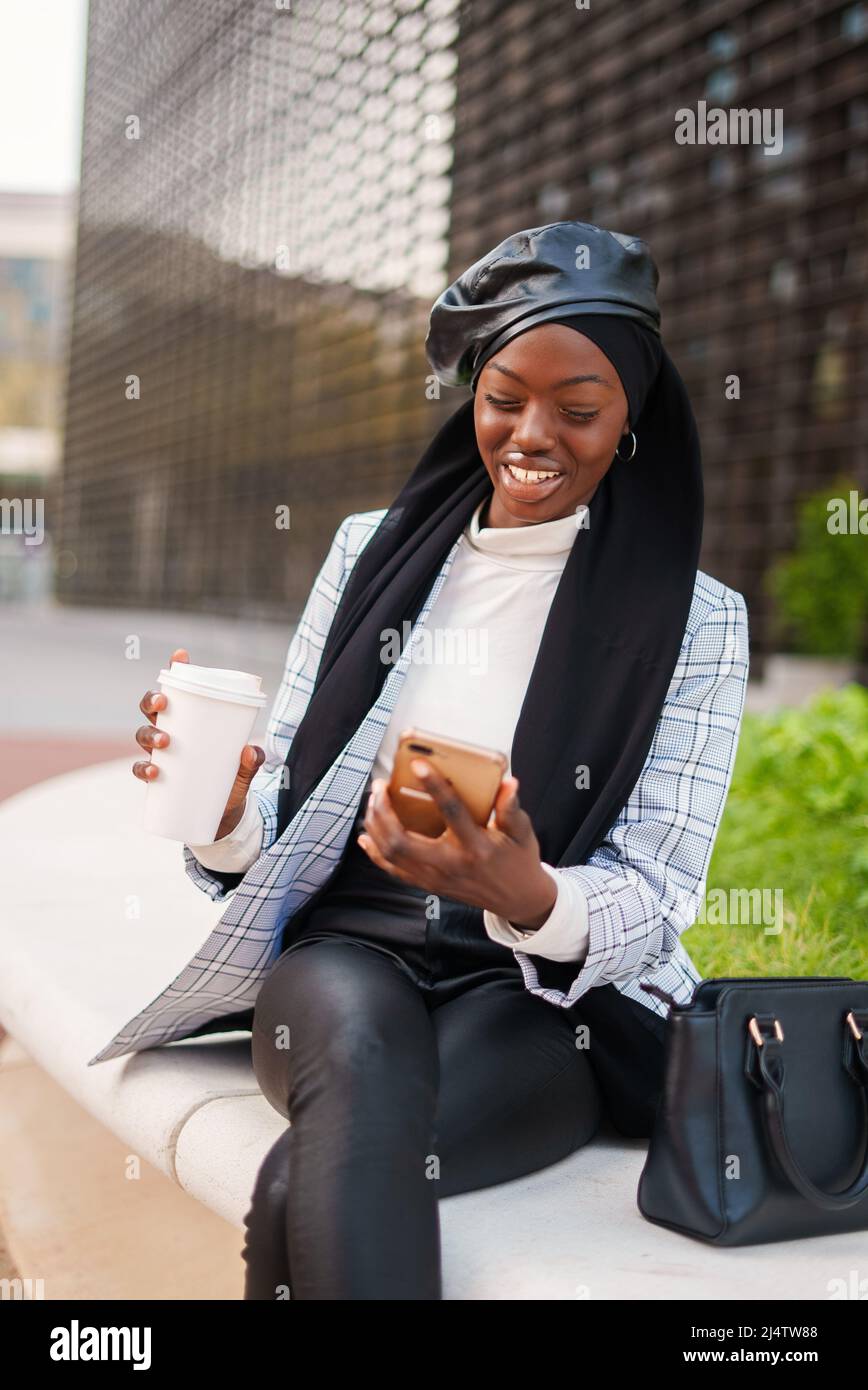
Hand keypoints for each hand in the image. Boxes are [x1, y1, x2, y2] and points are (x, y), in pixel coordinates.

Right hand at [132, 648, 264, 839]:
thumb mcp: (245, 769)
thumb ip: (251, 760)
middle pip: (152, 709)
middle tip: (163, 705)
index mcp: (191, 721)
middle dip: (152, 701)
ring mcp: (163, 755)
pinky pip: (141, 769)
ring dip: (149, 734)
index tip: (181, 656)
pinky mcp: (159, 779)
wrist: (223, 816)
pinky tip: (154, 772)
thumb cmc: (231, 780)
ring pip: (143, 735)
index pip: (181, 691)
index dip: (177, 670)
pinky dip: (144, 769)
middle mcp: (172, 733)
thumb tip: (250, 750)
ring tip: (165, 742)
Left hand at [358, 759, 557, 929]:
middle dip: (383, 811)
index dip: (434, 786)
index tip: (418, 764)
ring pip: (392, 854)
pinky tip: (366, 836)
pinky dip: (375, 853)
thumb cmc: (519, 860)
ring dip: (376, 826)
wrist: (517, 900)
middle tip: (379, 787)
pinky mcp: (429, 885)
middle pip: (402, 841)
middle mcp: (451, 864)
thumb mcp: (522, 833)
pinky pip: (393, 870)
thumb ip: (511, 808)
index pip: (452, 812)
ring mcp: (436, 878)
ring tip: (374, 801)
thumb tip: (509, 782)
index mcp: (476, 846)